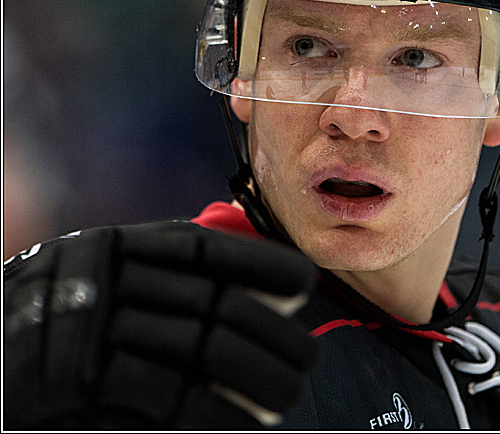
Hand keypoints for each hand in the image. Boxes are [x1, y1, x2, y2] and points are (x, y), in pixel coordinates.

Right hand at [4, 221, 319, 428]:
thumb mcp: (118, 298)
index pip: (207, 249)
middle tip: (303, 364)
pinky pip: (176, 395)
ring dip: (263, 378)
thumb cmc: (69, 349)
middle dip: (278, 340)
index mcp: (115, 250)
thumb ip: (177, 284)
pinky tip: (248, 421)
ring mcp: (94, 328)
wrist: (6, 389)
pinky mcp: (83, 383)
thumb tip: (273, 289)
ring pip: (213, 348)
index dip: (264, 265)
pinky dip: (224, 414)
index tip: (303, 286)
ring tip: (284, 398)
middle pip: (225, 304)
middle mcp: (105, 277)